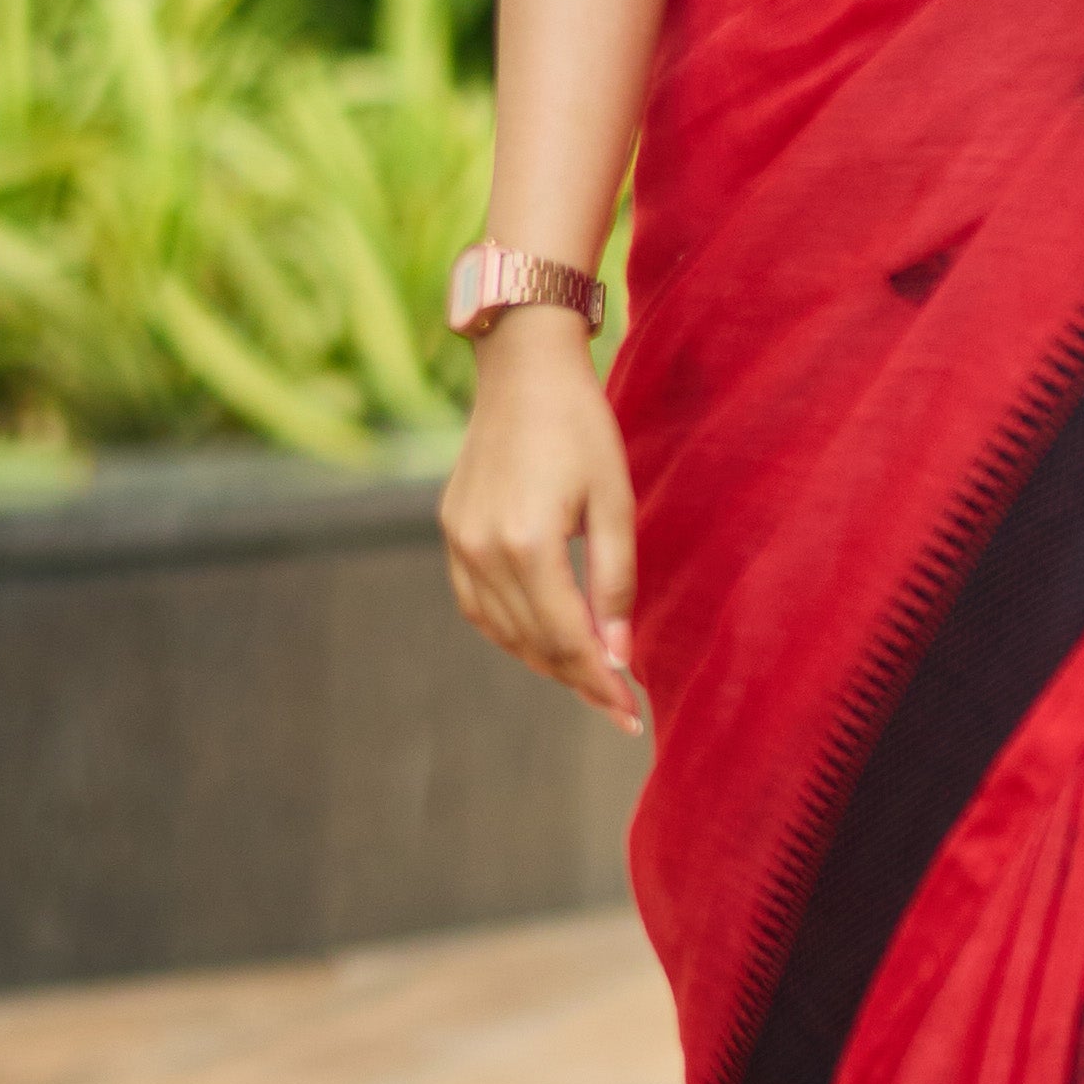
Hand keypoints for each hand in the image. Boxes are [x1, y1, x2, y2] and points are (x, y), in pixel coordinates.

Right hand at [438, 311, 643, 728]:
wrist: (523, 369)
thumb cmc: (581, 427)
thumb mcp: (615, 502)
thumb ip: (615, 582)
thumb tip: (618, 655)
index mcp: (527, 543)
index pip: (568, 638)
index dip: (601, 681)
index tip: (631, 714)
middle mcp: (483, 550)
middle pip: (534, 642)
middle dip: (579, 679)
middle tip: (617, 707)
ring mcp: (459, 542)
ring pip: (501, 631)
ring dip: (544, 661)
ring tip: (587, 678)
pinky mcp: (451, 530)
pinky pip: (477, 605)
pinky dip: (509, 631)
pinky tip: (541, 639)